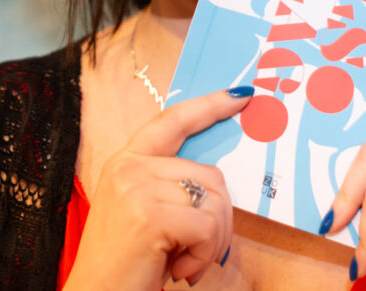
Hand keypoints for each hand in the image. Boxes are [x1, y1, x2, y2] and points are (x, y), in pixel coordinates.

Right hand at [64, 89, 251, 290]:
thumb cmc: (125, 263)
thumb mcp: (141, 212)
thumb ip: (167, 186)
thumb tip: (216, 179)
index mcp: (126, 161)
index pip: (173, 121)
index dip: (209, 106)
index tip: (239, 96)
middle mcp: (129, 166)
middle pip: (210, 174)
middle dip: (217, 219)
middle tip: (194, 251)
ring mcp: (137, 187)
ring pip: (214, 200)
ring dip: (211, 241)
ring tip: (183, 261)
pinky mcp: (150, 215)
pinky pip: (208, 226)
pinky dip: (204, 255)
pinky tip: (180, 270)